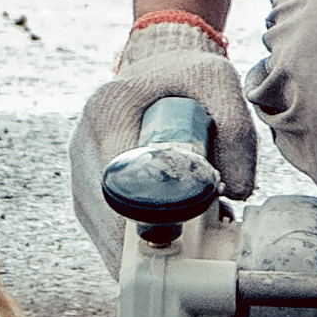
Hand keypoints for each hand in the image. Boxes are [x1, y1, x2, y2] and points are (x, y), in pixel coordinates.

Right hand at [64, 18, 258, 268]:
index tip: (184, 231)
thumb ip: (236, 130)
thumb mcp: (219, 83)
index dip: (147, 218)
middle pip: (106, 217)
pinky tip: (169, 237)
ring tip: (188, 239)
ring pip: (104, 233)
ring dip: (143, 249)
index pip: (118, 181)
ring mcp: (80, 172)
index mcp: (109, 111)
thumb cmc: (188, 77)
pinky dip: (135, 246)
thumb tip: (236, 193)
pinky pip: (105, 233)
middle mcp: (83, 143)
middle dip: (150, 241)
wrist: (157, 67)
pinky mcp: (86, 192)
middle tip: (195, 243)